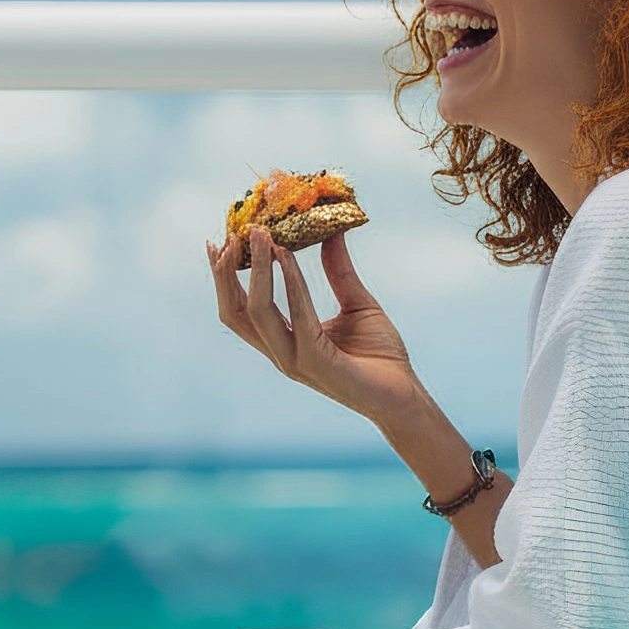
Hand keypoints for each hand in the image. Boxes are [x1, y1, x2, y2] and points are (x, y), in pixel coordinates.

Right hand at [207, 228, 423, 426]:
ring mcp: (295, 360)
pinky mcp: (316, 362)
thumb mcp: (357, 303)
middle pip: (235, 311)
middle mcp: (281, 352)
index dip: (225, 276)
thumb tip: (332, 231)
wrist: (405, 396)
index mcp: (284, 341)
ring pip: (257, 312)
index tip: (224, 239)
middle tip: (233, 234)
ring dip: (257, 270)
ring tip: (261, 235)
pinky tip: (289, 255)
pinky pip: (298, 316)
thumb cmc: (381, 356)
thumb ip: (339, 271)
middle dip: (228, 272)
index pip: (240, 308)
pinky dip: (291, 282)